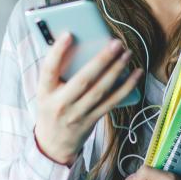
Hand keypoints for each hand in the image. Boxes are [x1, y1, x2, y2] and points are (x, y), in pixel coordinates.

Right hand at [34, 33, 142, 165]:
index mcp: (45, 92)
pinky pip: (112, 102)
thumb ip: (57, 72)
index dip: (57, 52)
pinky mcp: (92, 120)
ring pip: (101, 90)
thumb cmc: (51, 108)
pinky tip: (135, 75)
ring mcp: (78, 114)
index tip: (69, 34)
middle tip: (116, 43)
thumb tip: (77, 44)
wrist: (52, 144)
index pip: (48, 70)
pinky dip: (126, 87)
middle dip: (102, 60)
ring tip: (126, 54)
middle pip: (83, 80)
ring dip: (116, 70)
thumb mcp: (45, 91)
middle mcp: (61, 104)